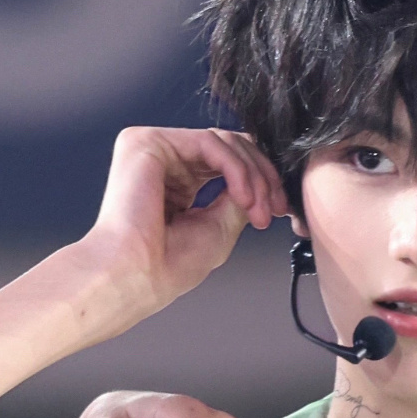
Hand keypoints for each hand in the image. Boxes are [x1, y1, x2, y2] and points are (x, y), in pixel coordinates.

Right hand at [75, 127, 287, 333]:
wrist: (136, 275)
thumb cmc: (166, 265)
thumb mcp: (221, 228)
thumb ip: (240, 197)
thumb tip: (260, 181)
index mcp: (177, 185)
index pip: (228, 165)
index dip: (262, 182)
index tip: (280, 209)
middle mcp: (165, 164)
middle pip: (231, 148)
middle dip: (263, 178)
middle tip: (275, 208)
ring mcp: (155, 150)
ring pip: (225, 143)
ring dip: (253, 176)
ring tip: (258, 209)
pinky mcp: (149, 142)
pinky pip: (209, 143)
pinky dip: (236, 169)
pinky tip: (243, 196)